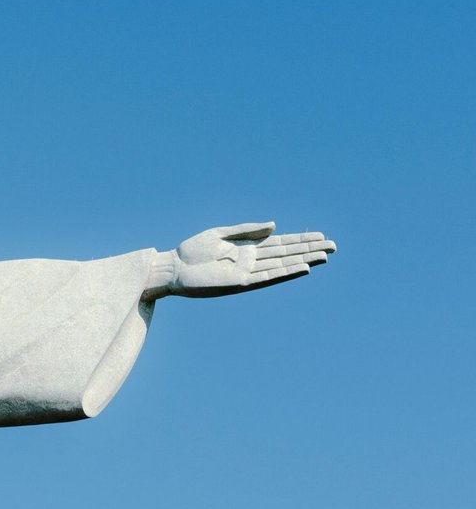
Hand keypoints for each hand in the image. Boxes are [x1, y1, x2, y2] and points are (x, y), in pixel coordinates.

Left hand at [157, 222, 335, 298]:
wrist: (173, 267)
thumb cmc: (192, 251)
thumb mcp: (221, 234)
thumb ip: (247, 230)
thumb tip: (275, 226)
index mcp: (247, 248)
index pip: (280, 243)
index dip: (300, 240)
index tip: (320, 235)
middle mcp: (251, 261)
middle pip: (286, 254)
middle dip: (309, 249)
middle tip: (334, 246)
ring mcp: (248, 273)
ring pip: (282, 265)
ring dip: (303, 260)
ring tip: (324, 256)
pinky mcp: (240, 282)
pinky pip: (268, 277)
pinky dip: (286, 272)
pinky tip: (303, 267)